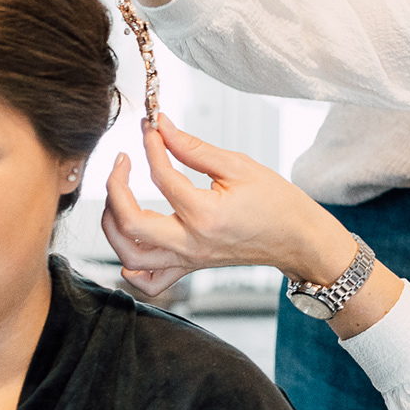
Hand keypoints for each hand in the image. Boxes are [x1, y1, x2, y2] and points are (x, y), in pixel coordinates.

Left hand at [102, 113, 354, 295]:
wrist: (297, 238)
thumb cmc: (276, 202)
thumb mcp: (239, 166)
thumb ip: (194, 148)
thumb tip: (162, 128)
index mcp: (205, 214)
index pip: (162, 176)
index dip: (151, 147)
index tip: (150, 128)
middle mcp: (192, 243)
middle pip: (130, 223)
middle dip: (115, 187)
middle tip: (122, 161)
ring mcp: (189, 259)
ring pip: (130, 254)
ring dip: (112, 224)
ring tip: (118, 196)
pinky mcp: (190, 267)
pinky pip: (150, 281)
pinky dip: (130, 267)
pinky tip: (130, 246)